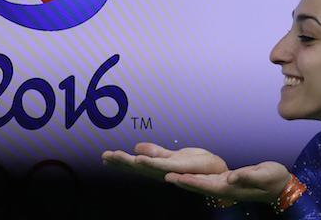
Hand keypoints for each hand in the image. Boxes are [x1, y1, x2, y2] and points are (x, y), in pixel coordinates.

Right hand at [101, 142, 228, 180]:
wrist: (217, 172)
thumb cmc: (198, 166)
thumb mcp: (173, 156)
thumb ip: (155, 153)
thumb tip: (136, 149)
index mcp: (159, 168)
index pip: (135, 164)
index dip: (120, 162)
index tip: (103, 157)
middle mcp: (162, 172)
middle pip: (137, 167)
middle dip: (120, 163)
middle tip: (104, 157)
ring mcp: (170, 171)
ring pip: (147, 167)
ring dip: (131, 163)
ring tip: (116, 157)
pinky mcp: (180, 168)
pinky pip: (163, 166)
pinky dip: (150, 163)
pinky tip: (139, 159)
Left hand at [166, 161, 291, 202]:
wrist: (282, 185)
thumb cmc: (274, 179)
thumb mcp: (264, 174)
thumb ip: (247, 176)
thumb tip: (231, 177)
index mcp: (232, 189)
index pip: (206, 185)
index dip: (190, 181)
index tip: (176, 177)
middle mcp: (225, 189)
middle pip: (199, 185)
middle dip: (182, 181)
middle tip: (164, 175)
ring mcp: (226, 186)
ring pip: (201, 182)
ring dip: (185, 179)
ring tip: (169, 174)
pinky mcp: (227, 181)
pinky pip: (207, 179)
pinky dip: (195, 176)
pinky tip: (187, 173)